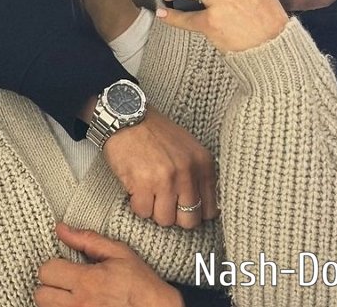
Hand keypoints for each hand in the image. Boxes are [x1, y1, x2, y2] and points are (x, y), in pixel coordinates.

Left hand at [35, 223, 183, 306]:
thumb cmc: (140, 283)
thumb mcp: (118, 253)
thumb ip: (87, 240)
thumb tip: (61, 229)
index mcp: (87, 281)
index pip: (46, 271)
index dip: (54, 265)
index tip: (65, 265)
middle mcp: (79, 305)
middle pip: (41, 294)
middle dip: (51, 285)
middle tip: (67, 282)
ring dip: (55, 301)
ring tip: (72, 295)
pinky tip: (77, 305)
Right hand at [104, 106, 216, 228]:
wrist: (127, 116)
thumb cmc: (155, 132)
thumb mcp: (187, 148)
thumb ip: (198, 175)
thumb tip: (204, 209)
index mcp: (203, 163)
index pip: (209, 210)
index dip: (195, 213)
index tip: (183, 209)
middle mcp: (188, 172)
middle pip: (189, 221)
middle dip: (175, 216)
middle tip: (163, 202)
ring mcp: (166, 179)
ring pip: (165, 220)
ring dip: (154, 210)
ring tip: (148, 192)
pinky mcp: (143, 183)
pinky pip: (143, 212)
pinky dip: (137, 204)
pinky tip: (136, 188)